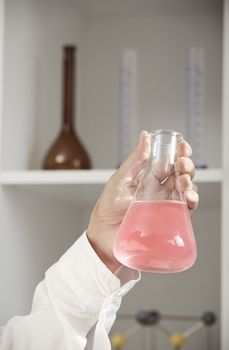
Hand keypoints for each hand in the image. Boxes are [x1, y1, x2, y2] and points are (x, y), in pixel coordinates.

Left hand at [87, 131, 198, 272]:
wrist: (104, 236)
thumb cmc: (108, 208)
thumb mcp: (120, 179)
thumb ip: (135, 159)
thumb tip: (145, 136)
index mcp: (149, 179)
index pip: (168, 163)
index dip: (178, 153)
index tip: (182, 146)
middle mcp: (160, 191)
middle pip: (180, 175)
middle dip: (185, 165)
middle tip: (182, 163)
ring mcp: (165, 205)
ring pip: (186, 190)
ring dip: (189, 181)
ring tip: (183, 179)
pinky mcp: (168, 220)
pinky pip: (185, 209)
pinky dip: (191, 201)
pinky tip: (188, 196)